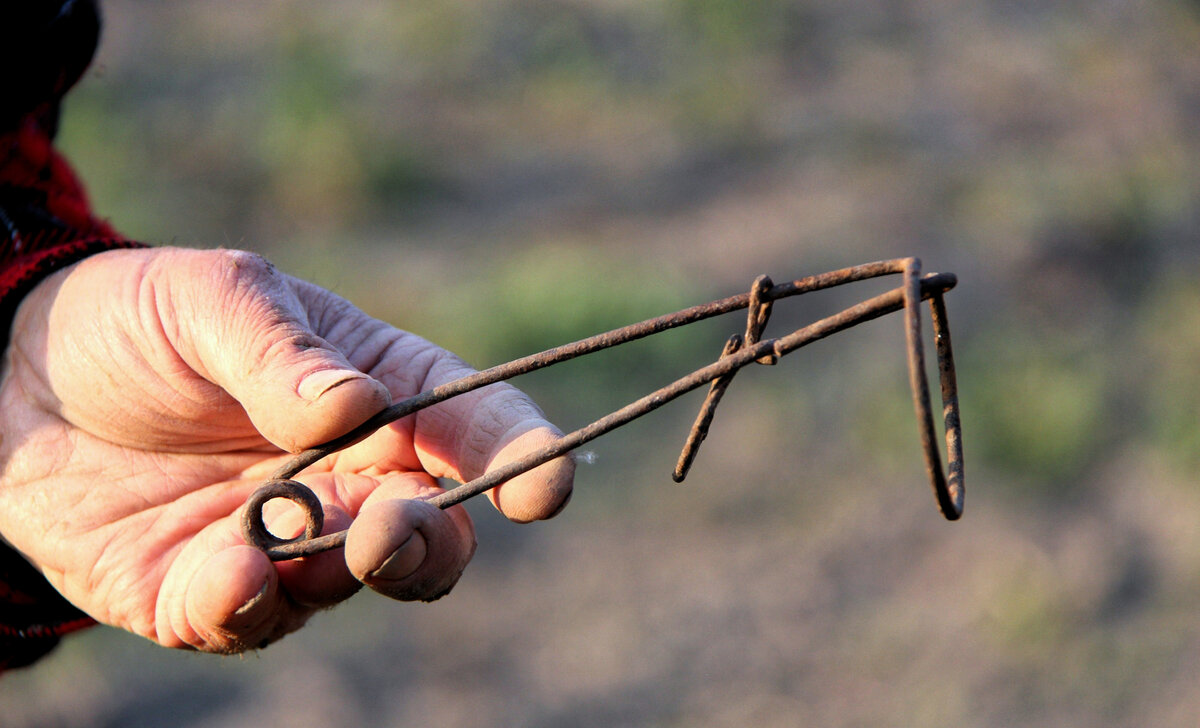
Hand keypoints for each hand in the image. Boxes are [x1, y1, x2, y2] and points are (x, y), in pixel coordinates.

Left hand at [0, 247, 572, 652]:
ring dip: (350, 576)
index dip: (523, 457)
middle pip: (437, 533)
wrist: (12, 380)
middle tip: (394, 527)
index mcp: (383, 393)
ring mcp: (290, 541)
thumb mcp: (212, 298)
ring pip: (360, 586)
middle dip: (431, 542)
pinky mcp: (211, 591)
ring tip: (301, 545)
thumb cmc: (139, 320)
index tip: (545, 485)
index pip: (475, 428)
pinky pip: (254, 619)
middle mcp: (353, 477)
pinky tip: (234, 572)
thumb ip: (282, 352)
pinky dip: (253, 605)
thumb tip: (353, 407)